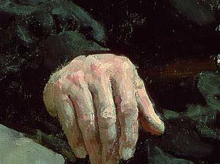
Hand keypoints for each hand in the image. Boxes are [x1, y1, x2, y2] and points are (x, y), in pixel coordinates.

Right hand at [43, 53, 164, 162]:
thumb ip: (142, 105)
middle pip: (107, 116)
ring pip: (88, 120)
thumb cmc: (105, 78)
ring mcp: (78, 79)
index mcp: (120, 69)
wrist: (72, 65)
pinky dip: (76, 139)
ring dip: (93, 146)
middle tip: (111, 162)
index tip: (127, 153)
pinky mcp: (61, 88)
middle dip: (110, 144)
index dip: (129, 133)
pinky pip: (69, 120)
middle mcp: (99, 71)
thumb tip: (158, 129)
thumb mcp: (127, 84)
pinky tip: (82, 151)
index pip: (128, 107)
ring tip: (98, 160)